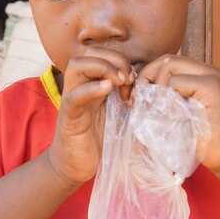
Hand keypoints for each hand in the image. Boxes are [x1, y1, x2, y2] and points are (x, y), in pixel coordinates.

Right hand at [48, 47, 134, 184]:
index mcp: (92, 82)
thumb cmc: (99, 138)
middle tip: (128, 79)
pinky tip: (107, 90)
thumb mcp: (118, 112)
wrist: (75, 165)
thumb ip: (128, 95)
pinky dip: (91, 89)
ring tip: (119, 83)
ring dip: (102, 67)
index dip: (120, 59)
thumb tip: (151, 84)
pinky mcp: (68, 116)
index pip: (102, 53)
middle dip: (113, 59)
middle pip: (89, 53)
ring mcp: (71, 98)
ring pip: (77, 65)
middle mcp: (79, 85)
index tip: (135, 78)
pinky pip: (75, 95)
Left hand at [137, 55, 219, 174]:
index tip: (135, 99)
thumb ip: (166, 99)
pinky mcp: (213, 88)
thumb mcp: (180, 115)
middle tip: (135, 100)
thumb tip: (137, 92)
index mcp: (202, 75)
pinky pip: (177, 82)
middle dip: (146, 77)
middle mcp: (209, 71)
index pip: (168, 62)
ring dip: (155, 86)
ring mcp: (212, 77)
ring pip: (170, 66)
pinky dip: (166, 96)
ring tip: (149, 107)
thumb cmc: (204, 142)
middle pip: (167, 60)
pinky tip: (166, 113)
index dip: (147, 76)